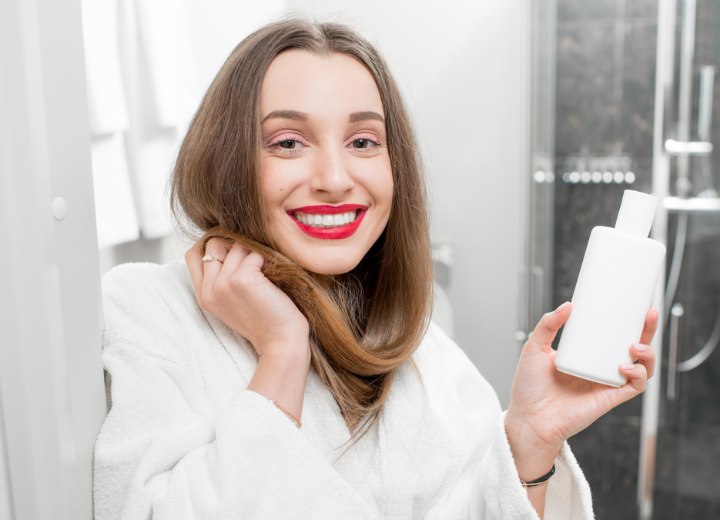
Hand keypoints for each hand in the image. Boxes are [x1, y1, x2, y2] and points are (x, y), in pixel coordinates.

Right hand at [186, 238, 309, 361]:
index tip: (232, 251)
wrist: (281, 342)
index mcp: (204, 296)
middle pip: (213, 243)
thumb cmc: (264, 320)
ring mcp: (223, 284)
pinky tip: (272, 277)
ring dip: (253, 253)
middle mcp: (209, 290)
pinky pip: (253, 253)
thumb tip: (227, 243)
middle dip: (234, 246)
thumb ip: (221, 278)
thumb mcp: (232, 301)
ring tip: (265, 273)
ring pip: (235, 245)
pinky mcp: (242, 279)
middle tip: (253, 262)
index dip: (211, 245)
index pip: (193, 254)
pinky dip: (265, 259)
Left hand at [505, 303, 657, 466]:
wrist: (529, 418)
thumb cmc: (529, 387)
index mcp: (585, 354)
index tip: (634, 305)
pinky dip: (637, 375)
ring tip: (634, 346)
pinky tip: (623, 366)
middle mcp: (599, 368)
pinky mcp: (609, 399)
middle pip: (634, 347)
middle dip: (647, 331)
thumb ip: (548, 325)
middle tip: (649, 315)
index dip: (627, 321)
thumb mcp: (534, 348)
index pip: (612, 334)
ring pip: (642, 367)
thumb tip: (567, 305)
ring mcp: (606, 383)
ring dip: (647, 354)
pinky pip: (635, 387)